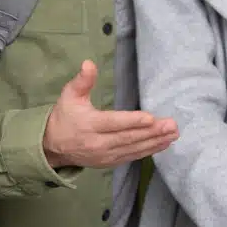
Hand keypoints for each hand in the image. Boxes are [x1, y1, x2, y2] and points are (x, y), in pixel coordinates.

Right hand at [43, 60, 178, 168]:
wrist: (52, 146)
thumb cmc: (65, 116)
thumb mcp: (69, 96)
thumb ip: (82, 81)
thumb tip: (89, 63)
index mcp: (89, 125)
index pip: (113, 123)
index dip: (132, 121)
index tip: (151, 118)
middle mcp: (98, 143)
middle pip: (128, 137)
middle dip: (152, 132)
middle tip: (171, 125)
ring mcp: (105, 155)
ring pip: (133, 148)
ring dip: (155, 142)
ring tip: (173, 134)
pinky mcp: (110, 162)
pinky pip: (132, 156)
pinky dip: (149, 151)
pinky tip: (164, 144)